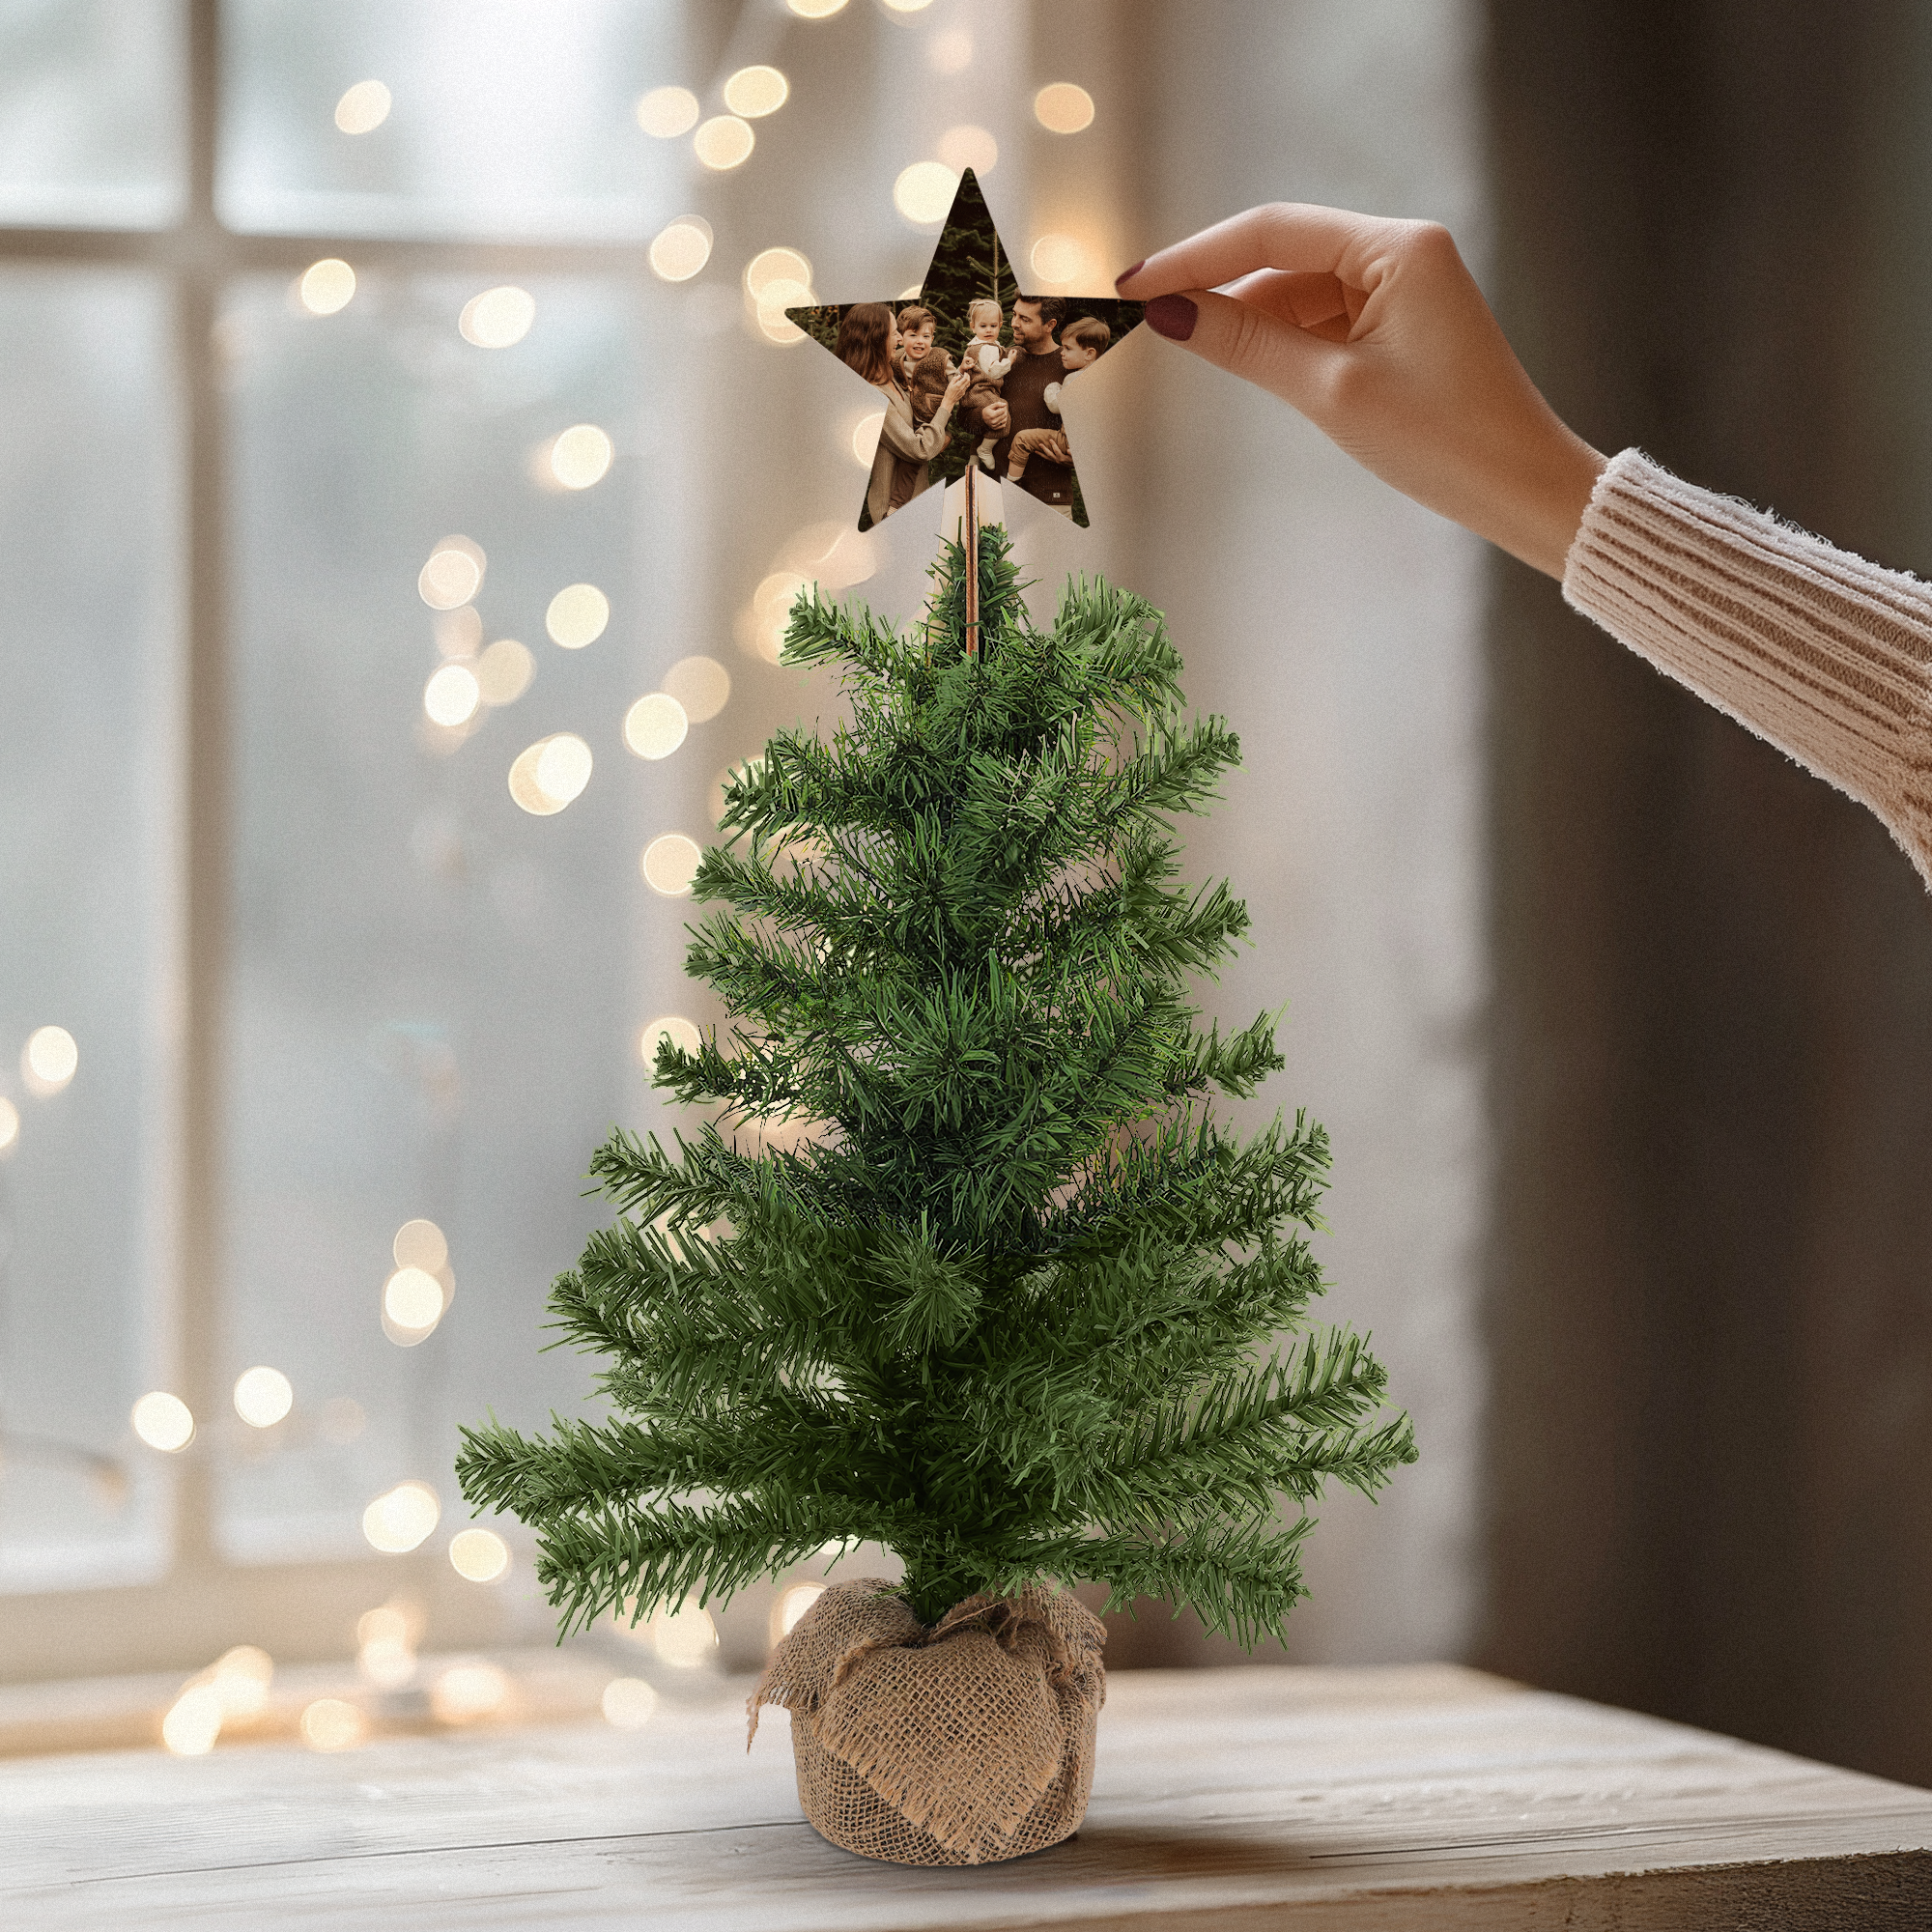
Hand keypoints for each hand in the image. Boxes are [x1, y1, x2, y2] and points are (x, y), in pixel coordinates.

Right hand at [943, 367, 973, 406]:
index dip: (966, 374)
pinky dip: (966, 383)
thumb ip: (955, 379)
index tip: (965, 373)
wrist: (949, 401)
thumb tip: (959, 375)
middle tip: (966, 374)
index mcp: (958, 385)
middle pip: (968, 380)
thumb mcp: (950, 384)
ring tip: (966, 378)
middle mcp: (962, 388)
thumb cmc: (948, 393)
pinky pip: (966, 387)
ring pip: (968, 384)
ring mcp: (963, 391)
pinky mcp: (963, 393)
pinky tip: (964, 383)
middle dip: (968, 376)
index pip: (965, 378)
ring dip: (968, 380)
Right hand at [978, 399, 1009, 435]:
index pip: (1003, 411)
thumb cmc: (987, 411)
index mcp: (992, 415)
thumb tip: (1005, 404)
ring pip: (1005, 420)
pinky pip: (1004, 425)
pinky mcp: (995, 428)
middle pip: (1004, 415)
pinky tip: (1001, 419)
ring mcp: (994, 425)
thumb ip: (998, 404)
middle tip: (1002, 410)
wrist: (981, 418)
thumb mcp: (991, 406)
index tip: (1002, 407)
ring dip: (1005, 417)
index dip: (1003, 408)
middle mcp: (993, 421)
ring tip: (1001, 414)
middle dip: (1005, 412)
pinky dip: (1003, 422)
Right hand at [1117, 204, 1605, 578]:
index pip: (1273, 232)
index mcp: (1397, 248)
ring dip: (1248, 321)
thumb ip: (1245, 345)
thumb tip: (1169, 315)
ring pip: (1299, 291)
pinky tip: (1245, 364)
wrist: (1523, 490)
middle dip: (1217, 288)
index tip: (1134, 285)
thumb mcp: (1330, 392)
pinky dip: (1283, 341)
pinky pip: (1324, 320)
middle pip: (1284, 256)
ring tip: (1190, 350)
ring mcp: (1405, 287)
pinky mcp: (1403, 325)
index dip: (1195, 257)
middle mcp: (1404, 251)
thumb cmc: (1443, 442)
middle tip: (1146, 320)